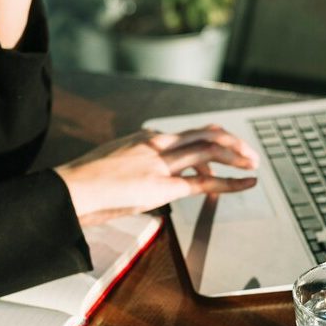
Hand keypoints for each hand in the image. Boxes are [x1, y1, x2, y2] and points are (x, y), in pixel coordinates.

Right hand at [56, 125, 258, 225]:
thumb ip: (128, 168)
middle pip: (204, 134)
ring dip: (237, 154)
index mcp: (143, 139)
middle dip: (230, 141)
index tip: (217, 154)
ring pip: (210, 149)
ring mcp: (162, 163)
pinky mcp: (165, 186)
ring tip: (253, 164)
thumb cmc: (82, 184)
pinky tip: (248, 182)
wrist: (71, 190)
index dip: (207, 142)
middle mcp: (156, 144)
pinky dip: (231, 181)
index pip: (184, 135)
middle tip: (248, 152)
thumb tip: (132, 180)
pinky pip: (206, 182)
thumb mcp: (109, 167)